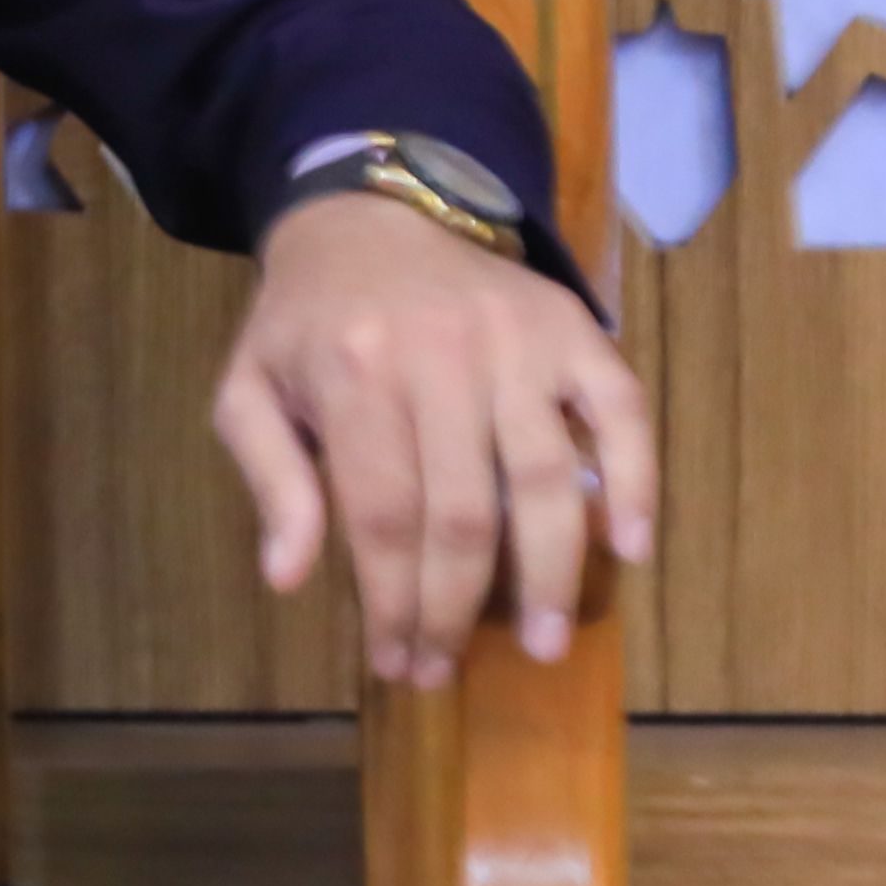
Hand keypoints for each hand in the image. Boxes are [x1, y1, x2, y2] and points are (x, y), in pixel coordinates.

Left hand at [210, 194, 656, 687]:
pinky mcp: (571, 324)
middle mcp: (441, 355)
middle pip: (465, 513)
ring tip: (548, 643)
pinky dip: (635, 478)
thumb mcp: (250, 391)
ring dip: (551, 573)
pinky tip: (630, 548)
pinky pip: (620, 407)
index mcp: (353, 374)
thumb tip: (287, 579)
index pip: (384, 519)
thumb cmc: (305, 322)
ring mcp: (515, 337)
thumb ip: (271, 481)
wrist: (367, 218)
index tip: (398, 662)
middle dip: (458, 607)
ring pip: (545, 477)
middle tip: (454, 667)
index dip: (394, 604)